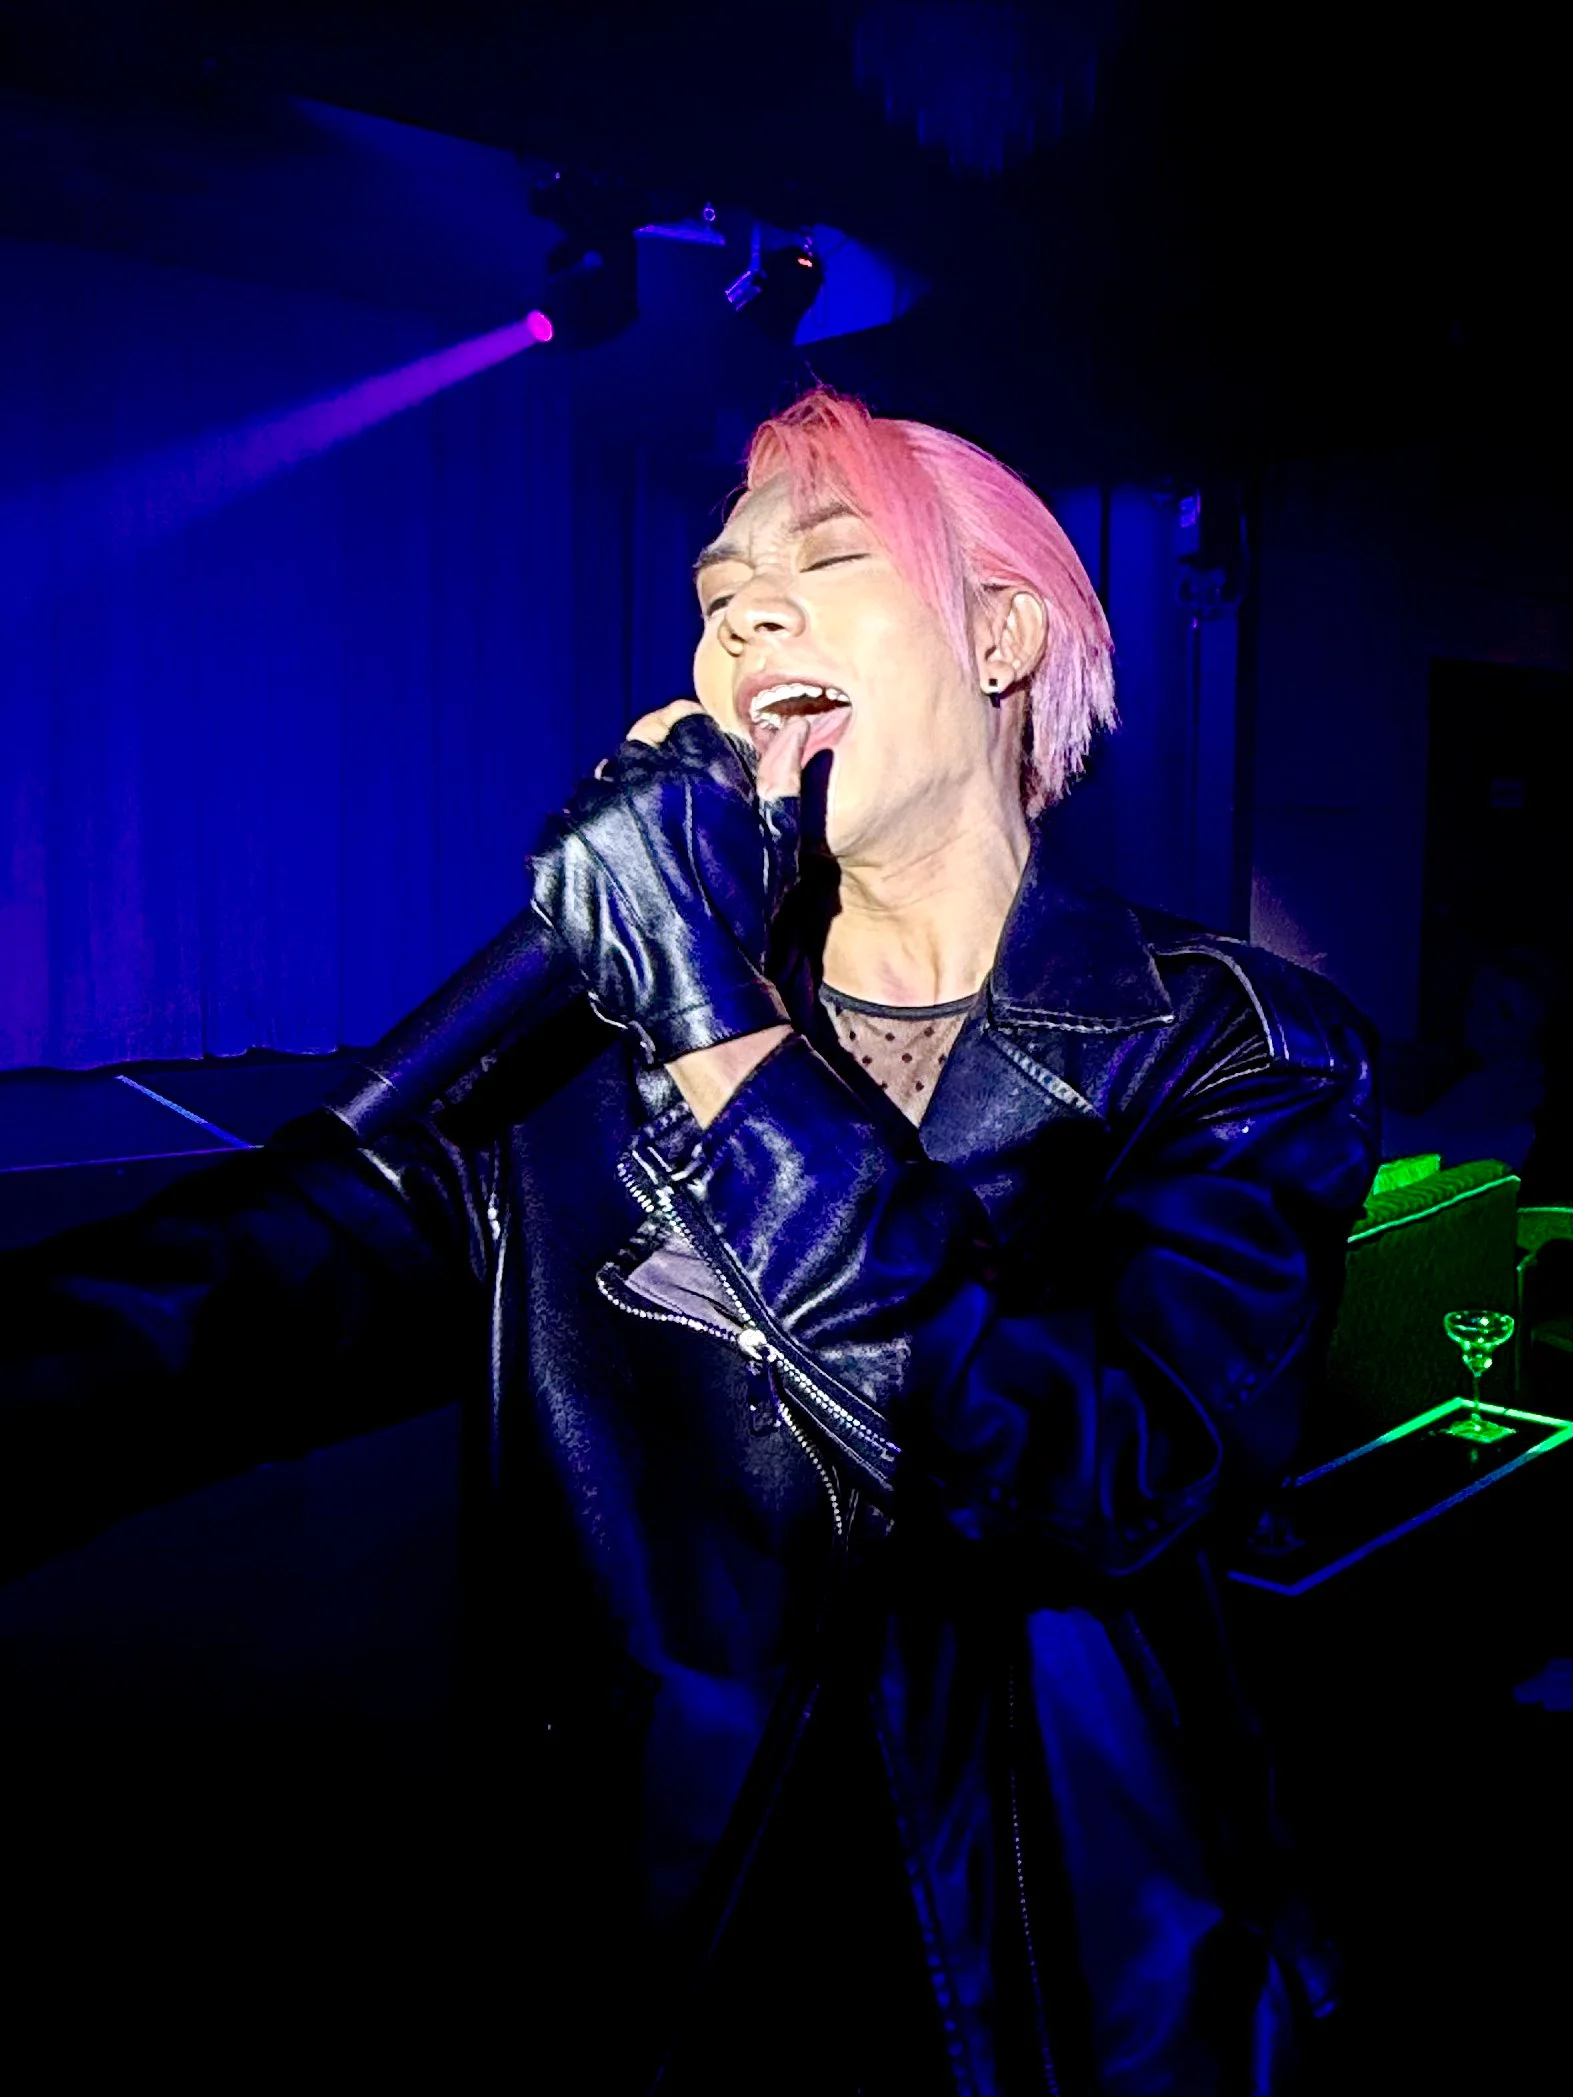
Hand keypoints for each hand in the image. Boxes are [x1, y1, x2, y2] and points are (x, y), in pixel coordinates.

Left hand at [529, 703, 801, 1063]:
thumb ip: (780, 782)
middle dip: (648, 777)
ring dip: (611, 810)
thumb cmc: (743, 926)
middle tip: (663, 825)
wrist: (698, 995)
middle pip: (634, 751)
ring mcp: (593, 820)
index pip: (679, 721)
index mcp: (699, 774)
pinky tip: (608, 877)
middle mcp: (641, 786)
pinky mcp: (558, 857)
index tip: (685, 770)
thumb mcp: (777, 851)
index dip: (685, 743)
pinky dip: (579, 847)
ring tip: (637, 858)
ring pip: (595, 788)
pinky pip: (562, 829)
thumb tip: (791, 732)